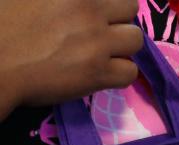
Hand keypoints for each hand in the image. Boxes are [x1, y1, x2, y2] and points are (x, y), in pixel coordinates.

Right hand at [0, 0, 142, 117]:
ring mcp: (96, 40)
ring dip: (122, 46)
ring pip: (135, 39)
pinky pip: (130, 72)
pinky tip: (102, 71)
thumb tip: (79, 4)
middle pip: (129, 7)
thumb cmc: (2, 23)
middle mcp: (88, 8)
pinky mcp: (97, 71)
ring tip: (102, 51)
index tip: (98, 12)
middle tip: (100, 30)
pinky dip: (119, 73)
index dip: (106, 4)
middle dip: (118, 19)